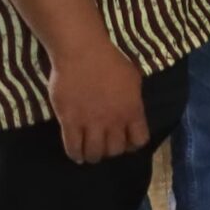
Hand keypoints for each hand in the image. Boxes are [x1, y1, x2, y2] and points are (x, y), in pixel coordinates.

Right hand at [50, 40, 146, 163]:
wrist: (83, 53)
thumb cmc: (110, 61)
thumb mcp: (133, 79)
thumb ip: (133, 99)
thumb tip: (132, 111)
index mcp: (133, 111)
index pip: (139, 140)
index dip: (133, 144)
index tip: (126, 142)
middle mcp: (114, 121)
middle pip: (115, 150)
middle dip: (111, 151)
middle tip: (105, 146)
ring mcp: (91, 123)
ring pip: (95, 153)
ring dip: (93, 156)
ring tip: (90, 153)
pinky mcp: (69, 121)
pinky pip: (73, 147)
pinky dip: (75, 154)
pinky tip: (76, 154)